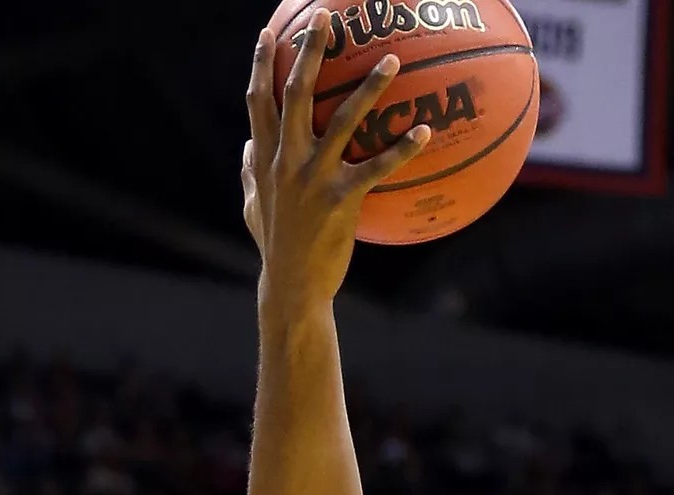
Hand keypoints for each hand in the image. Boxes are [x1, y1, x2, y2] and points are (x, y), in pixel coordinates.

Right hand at [243, 10, 429, 309]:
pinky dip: (402, 148)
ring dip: (369, 87)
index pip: (259, 101)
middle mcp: (286, 161)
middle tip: (326, 19)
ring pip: (343, 121)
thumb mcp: (253, 208)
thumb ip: (250, 173)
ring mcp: (313, 179)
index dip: (261, 64)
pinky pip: (377, 168)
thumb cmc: (276, 248)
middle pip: (296, 93)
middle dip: (309, 51)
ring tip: (391, 59)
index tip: (269, 33)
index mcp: (266, 159)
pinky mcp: (340, 200)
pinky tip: (425, 131)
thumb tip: (248, 146)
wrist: (291, 288)